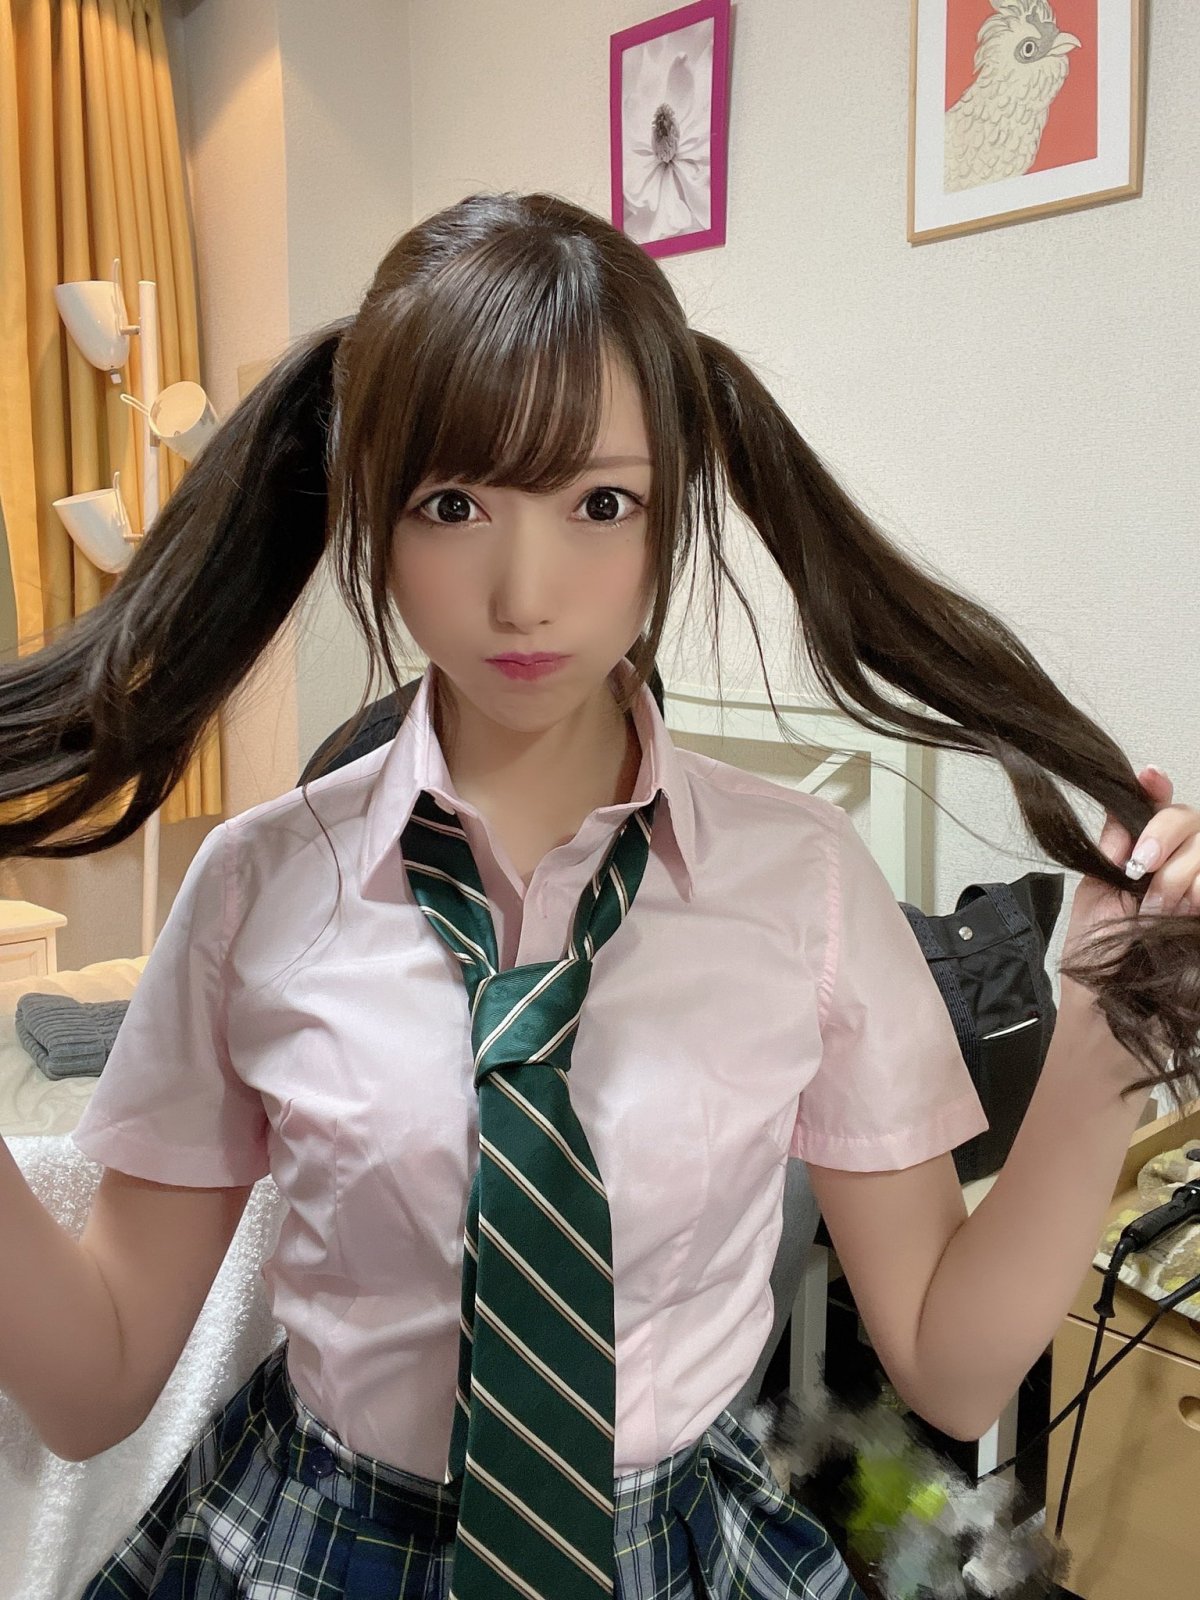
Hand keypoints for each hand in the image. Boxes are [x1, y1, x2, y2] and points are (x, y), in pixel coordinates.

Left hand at [1062, 766, 1199, 976]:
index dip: (1155, 786)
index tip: (1148, 775)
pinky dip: (1199, 889)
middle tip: (1139, 868)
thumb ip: (1112, 847)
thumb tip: (1126, 809)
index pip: (1158, 806)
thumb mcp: (1095, 891)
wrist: (1114, 1006)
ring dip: (1177, 876)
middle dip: (1162, 836)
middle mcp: (1179, 864)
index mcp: (1144, 853)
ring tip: (1155, 911)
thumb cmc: (1099, 954)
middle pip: (1190, 818)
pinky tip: (1186, 911)